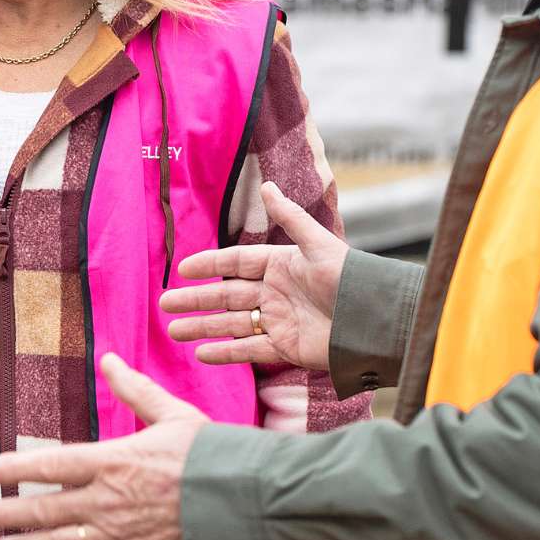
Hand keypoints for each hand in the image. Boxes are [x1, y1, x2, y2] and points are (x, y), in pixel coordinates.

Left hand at [0, 354, 205, 539]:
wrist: (247, 502)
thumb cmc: (212, 453)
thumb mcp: (173, 414)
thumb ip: (135, 391)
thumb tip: (108, 358)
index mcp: (112, 460)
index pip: (50, 465)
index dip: (13, 469)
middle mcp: (106, 500)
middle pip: (43, 508)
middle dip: (3, 512)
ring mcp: (118, 535)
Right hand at [160, 182, 347, 372]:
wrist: (375, 320)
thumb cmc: (350, 278)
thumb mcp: (318, 244)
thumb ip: (290, 217)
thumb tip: (267, 185)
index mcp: (281, 265)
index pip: (235, 264)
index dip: (209, 266)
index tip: (182, 270)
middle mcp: (275, 292)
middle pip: (226, 296)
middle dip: (195, 300)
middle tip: (164, 303)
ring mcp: (278, 321)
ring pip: (231, 324)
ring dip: (202, 327)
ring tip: (173, 331)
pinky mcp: (286, 347)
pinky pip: (248, 350)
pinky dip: (225, 352)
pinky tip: (201, 354)